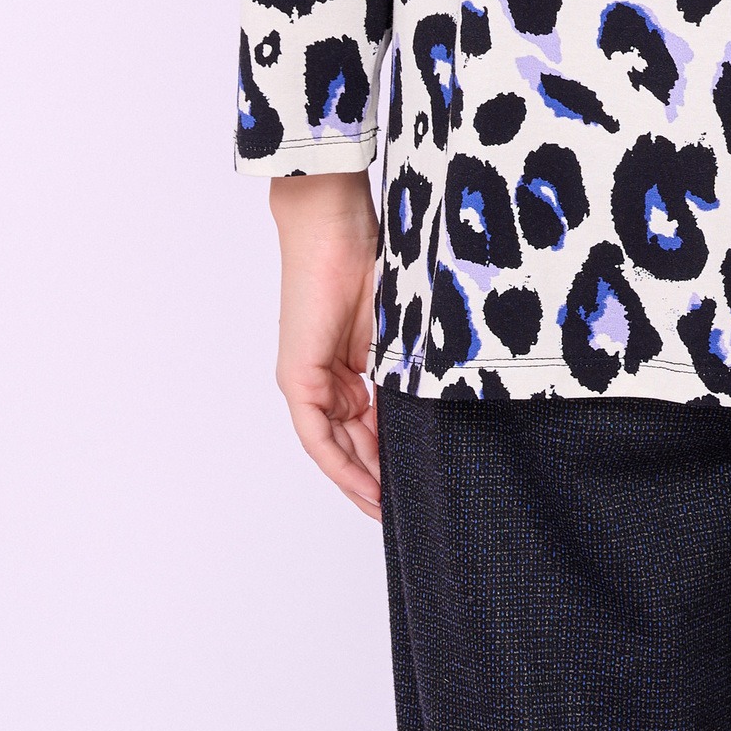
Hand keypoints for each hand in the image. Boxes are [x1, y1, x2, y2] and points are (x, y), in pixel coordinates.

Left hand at [269, 170, 381, 520]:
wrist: (333, 222)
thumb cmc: (368, 255)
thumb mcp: (398, 328)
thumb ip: (405, 367)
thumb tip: (432, 401)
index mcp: (343, 365)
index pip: (364, 425)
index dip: (386, 457)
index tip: (411, 482)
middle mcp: (320, 378)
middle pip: (348, 442)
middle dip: (375, 477)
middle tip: (403, 508)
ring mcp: (305, 379)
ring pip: (332, 445)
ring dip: (358, 479)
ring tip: (387, 509)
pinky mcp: (297, 377)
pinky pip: (316, 434)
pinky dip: (339, 462)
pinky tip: (363, 485)